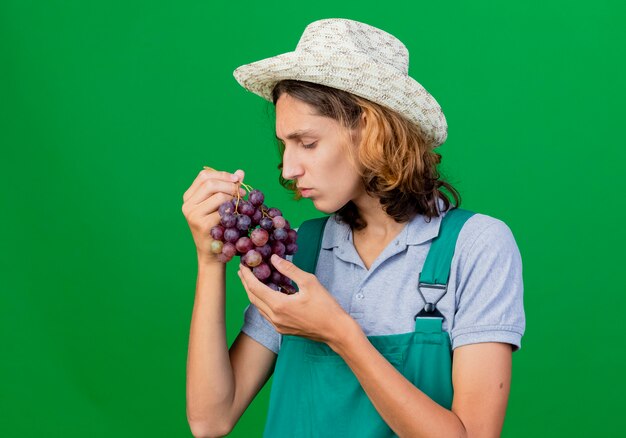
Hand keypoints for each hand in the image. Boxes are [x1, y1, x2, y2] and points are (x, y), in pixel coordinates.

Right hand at [182, 167, 246, 262]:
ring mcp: (193, 215)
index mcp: (189, 197)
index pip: (204, 176)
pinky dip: (233, 212)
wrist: (212, 254)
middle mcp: (187, 205)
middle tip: (242, 193)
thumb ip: (228, 188)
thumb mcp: (220, 206)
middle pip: (210, 183)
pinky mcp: (202, 225)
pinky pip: (223, 212)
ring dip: (234, 199)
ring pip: (219, 196)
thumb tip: (240, 172)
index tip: (237, 179)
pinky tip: (237, 218)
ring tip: (241, 206)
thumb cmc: (217, 227)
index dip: (222, 174)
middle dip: (230, 185)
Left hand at [238, 254, 353, 345]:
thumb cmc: (325, 306)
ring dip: (253, 293)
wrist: (336, 330)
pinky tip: (267, 294)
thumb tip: (274, 259)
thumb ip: (289, 269)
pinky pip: (266, 314)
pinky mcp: (283, 330)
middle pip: (253, 298)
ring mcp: (278, 325)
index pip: (255, 288)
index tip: (242, 265)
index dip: (246, 276)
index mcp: (279, 305)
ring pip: (259, 307)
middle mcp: (275, 317)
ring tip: (252, 280)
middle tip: (243, 270)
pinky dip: (263, 302)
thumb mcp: (309, 282)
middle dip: (246, 283)